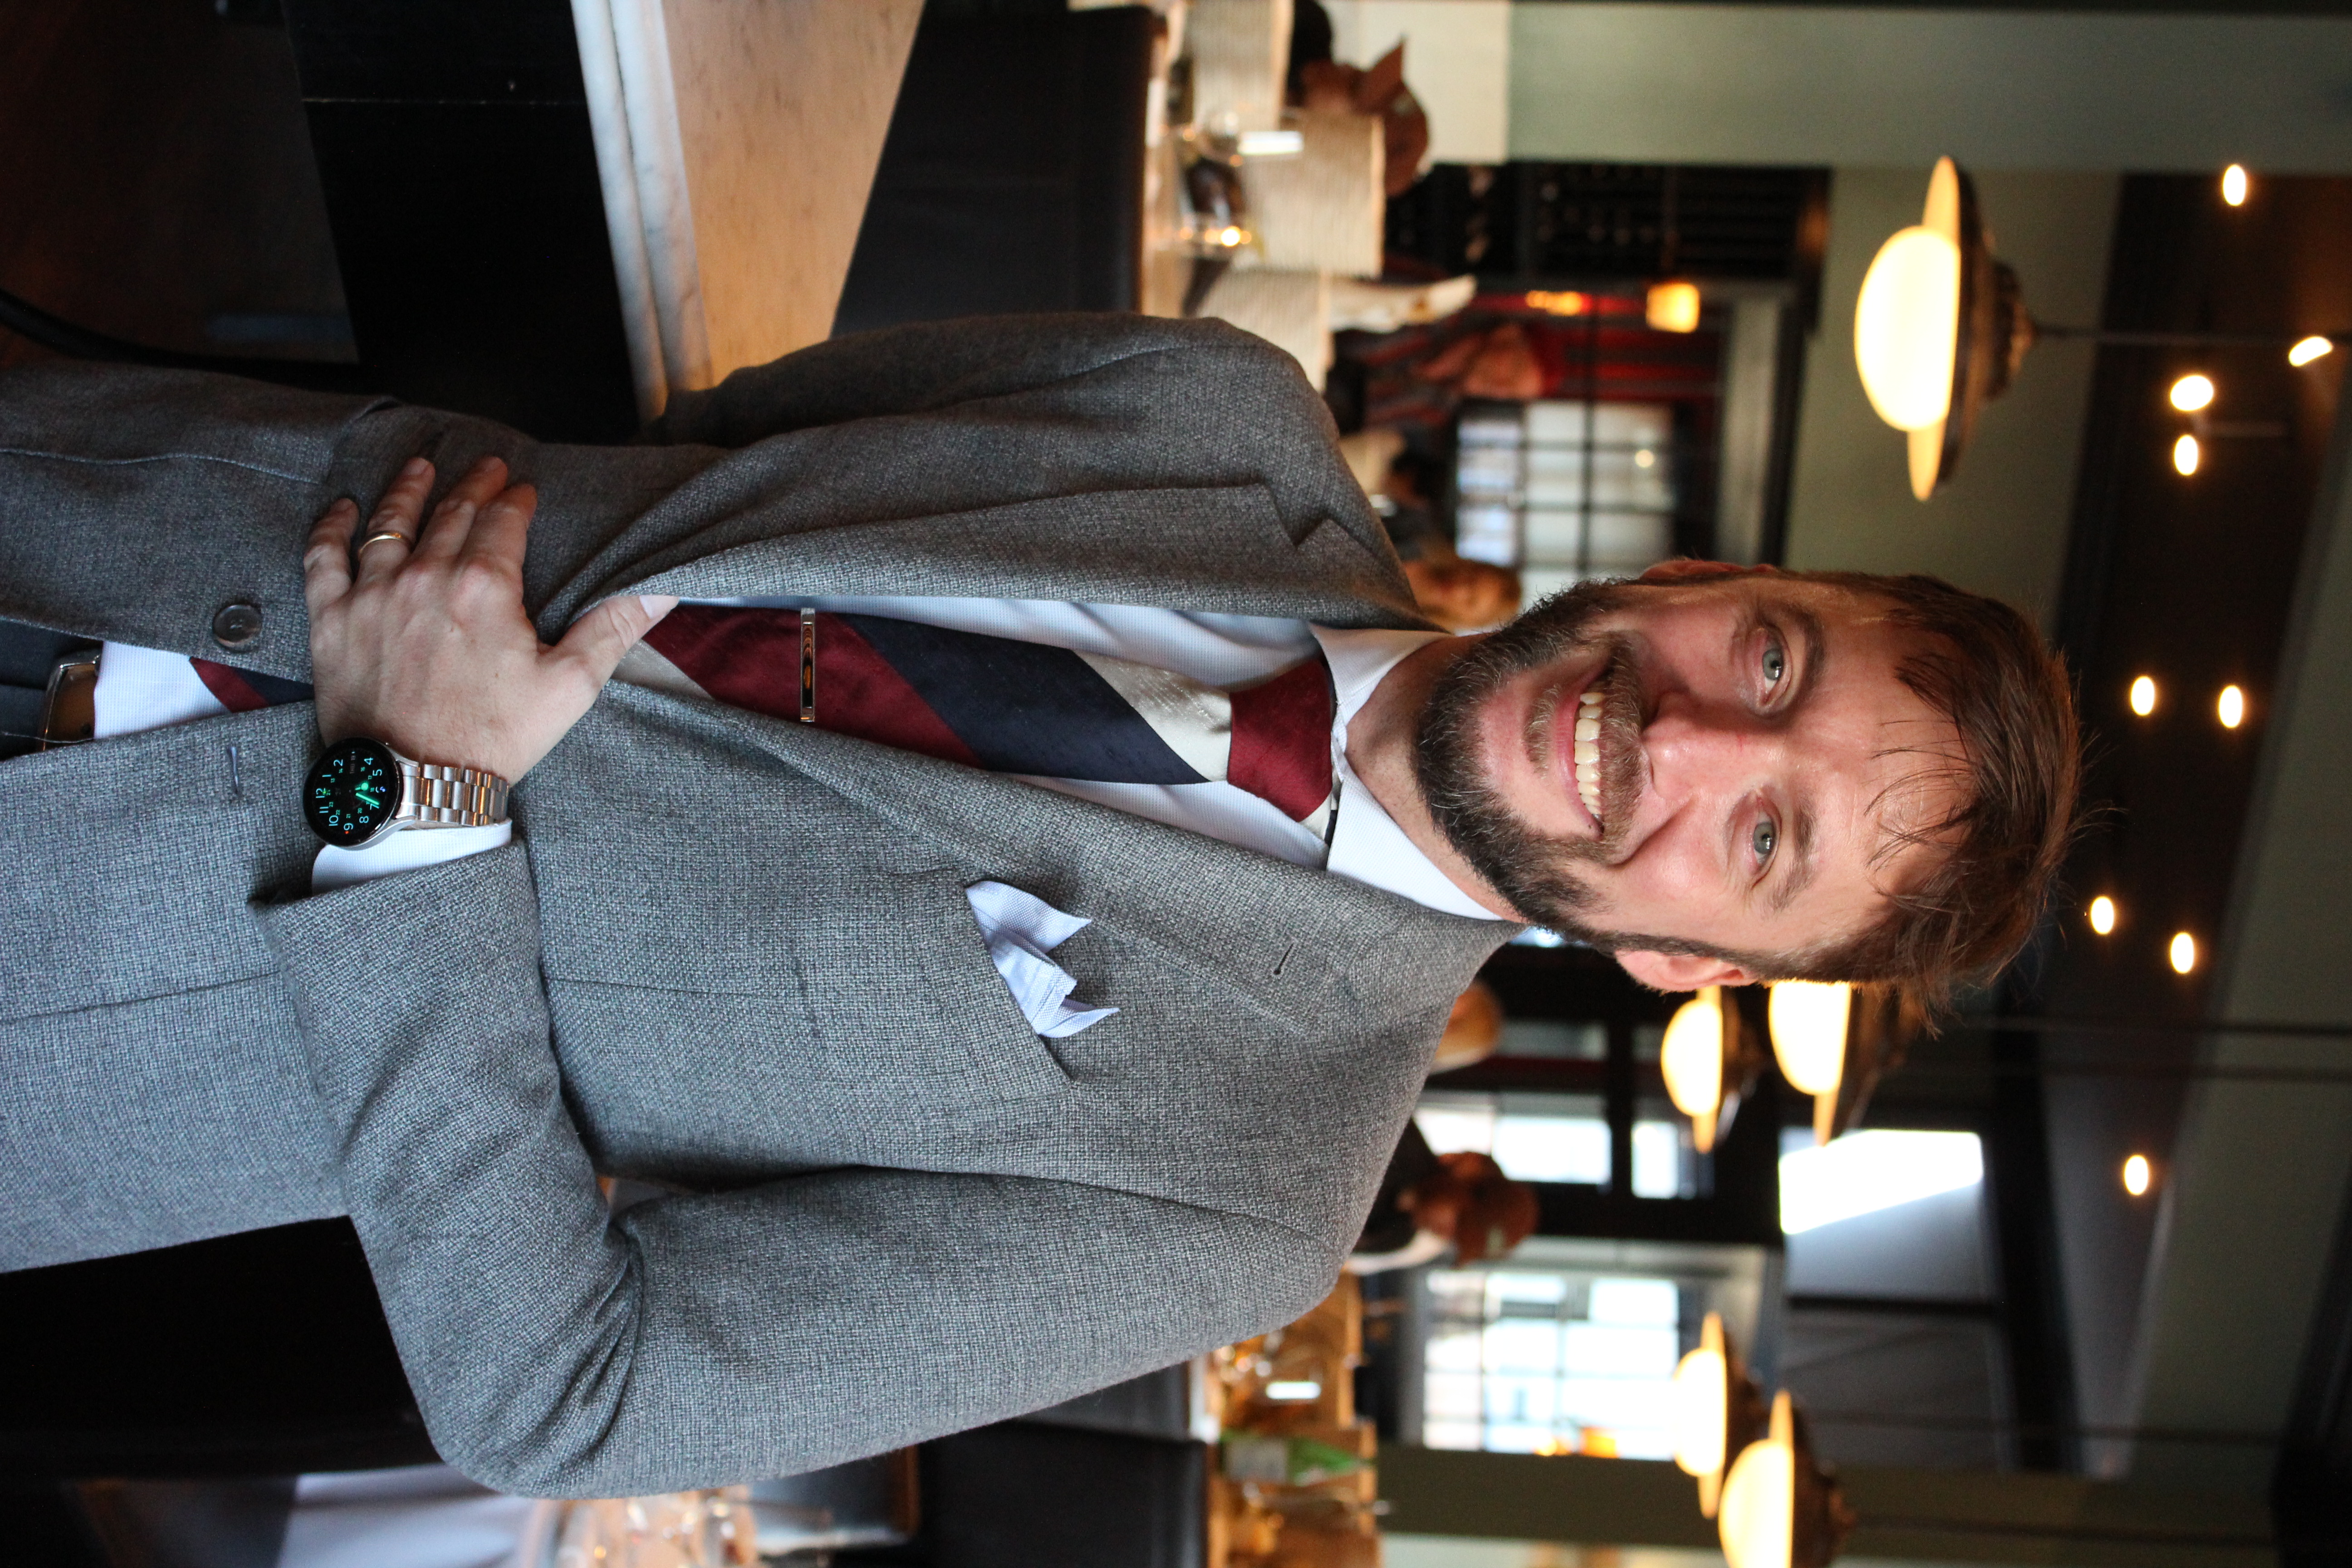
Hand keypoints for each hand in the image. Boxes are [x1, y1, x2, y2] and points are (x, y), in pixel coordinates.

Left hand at [303, 456, 677, 781]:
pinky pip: (326, 556)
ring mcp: (373, 595)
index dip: (516, 500)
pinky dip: (334, 527)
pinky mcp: (332, 619)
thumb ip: (613, 628)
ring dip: (409, 489)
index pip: (503, 521)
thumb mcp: (570, 685)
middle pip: (451, 513)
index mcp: (484, 587)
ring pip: (390, 522)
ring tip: (421, 468)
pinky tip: (345, 509)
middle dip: (473, 485)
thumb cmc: (495, 738)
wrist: (417, 785)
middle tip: (486, 468)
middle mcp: (425, 577)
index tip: (523, 490)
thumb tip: (661, 589)